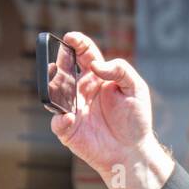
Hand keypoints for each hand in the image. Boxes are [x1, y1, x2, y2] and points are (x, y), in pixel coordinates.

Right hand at [50, 32, 173, 188]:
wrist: (133, 151)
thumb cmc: (135, 119)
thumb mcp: (136, 88)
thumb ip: (120, 70)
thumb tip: (96, 66)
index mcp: (97, 77)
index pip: (84, 54)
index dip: (76, 43)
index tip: (71, 37)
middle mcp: (81, 90)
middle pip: (64, 70)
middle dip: (59, 62)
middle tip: (60, 59)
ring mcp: (73, 109)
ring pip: (55, 94)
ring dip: (53, 87)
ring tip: (58, 81)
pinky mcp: (69, 130)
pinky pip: (58, 122)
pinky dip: (60, 119)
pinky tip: (70, 117)